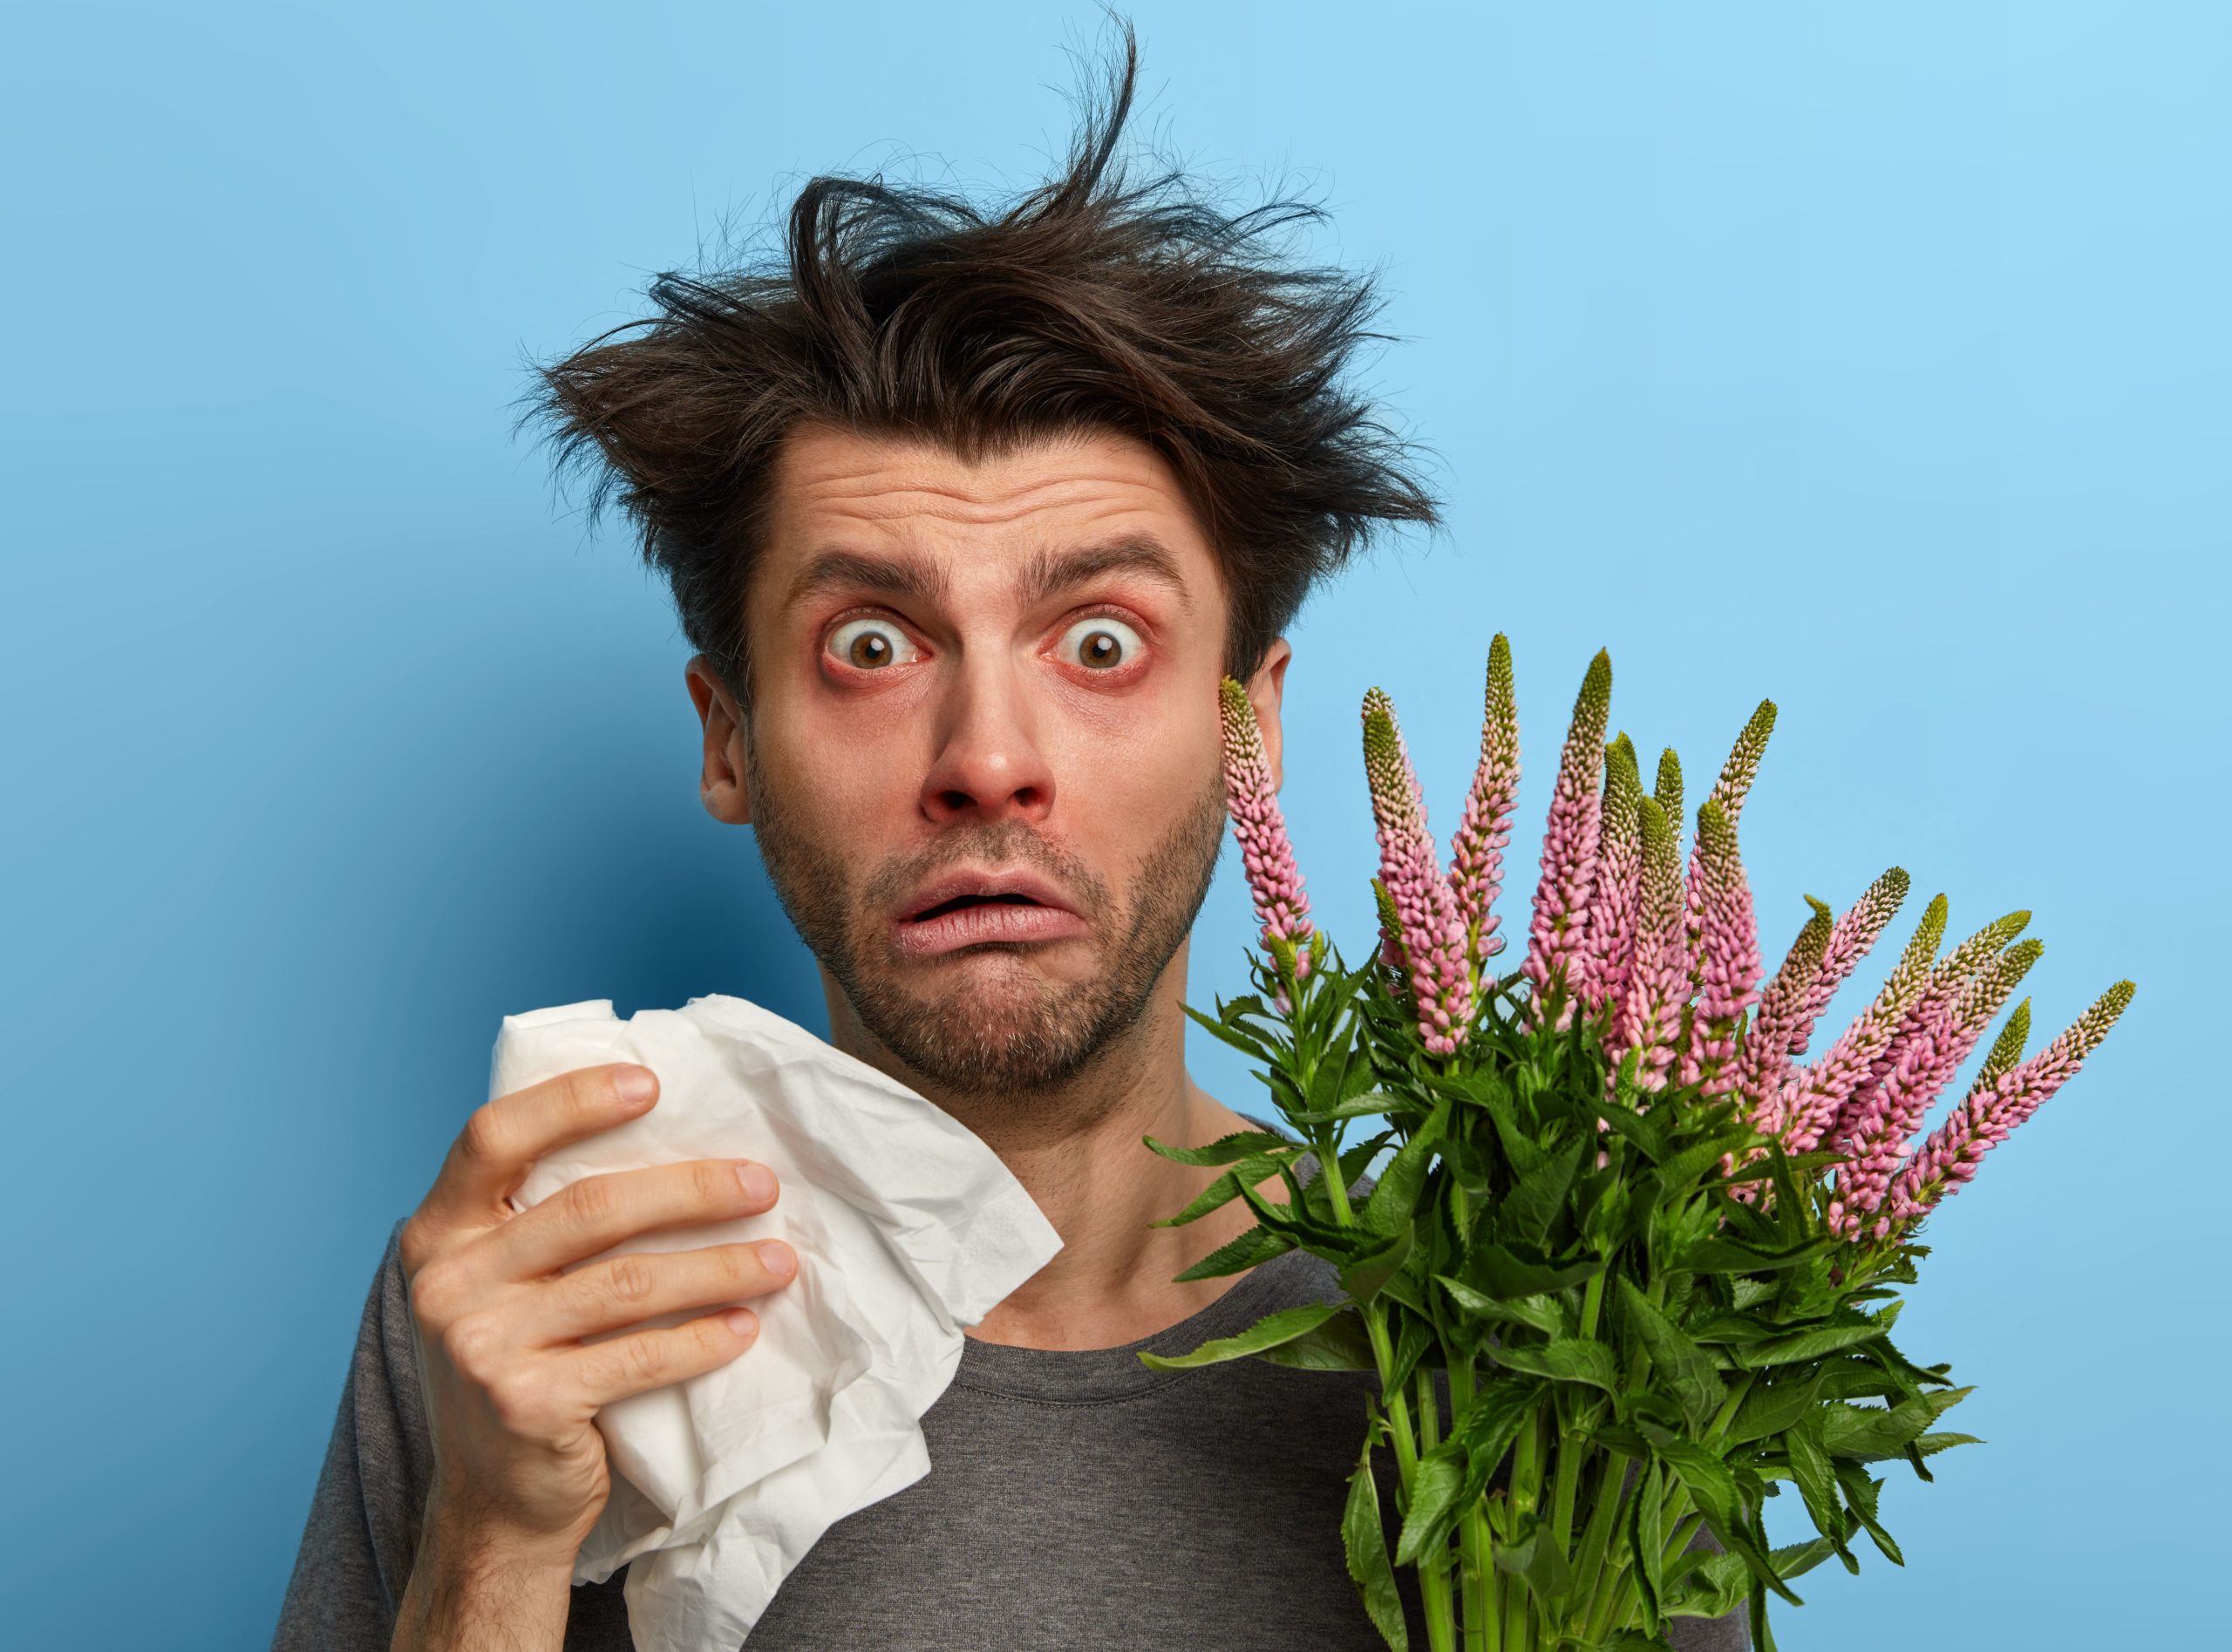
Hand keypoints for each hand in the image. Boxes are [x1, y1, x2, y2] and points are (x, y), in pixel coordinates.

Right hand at [397, 1062, 794, 1566]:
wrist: (494, 1503)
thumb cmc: (519, 1364)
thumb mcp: (500, 1281)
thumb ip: (540, 1217)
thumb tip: (665, 1136)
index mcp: (439, 1232)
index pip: (492, 1136)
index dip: (571, 1101)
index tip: (651, 1083)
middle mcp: (447, 1282)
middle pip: (588, 1207)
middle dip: (690, 1190)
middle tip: (762, 1184)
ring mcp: (481, 1346)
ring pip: (627, 1281)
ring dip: (718, 1265)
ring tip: (780, 1259)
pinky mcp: (526, 1404)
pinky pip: (638, 1356)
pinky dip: (702, 1340)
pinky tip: (745, 1327)